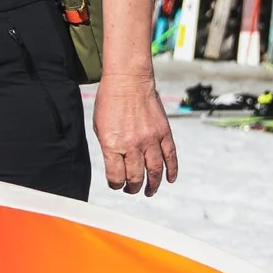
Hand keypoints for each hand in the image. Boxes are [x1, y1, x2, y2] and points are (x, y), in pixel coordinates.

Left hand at [92, 73, 177, 197]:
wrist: (128, 81)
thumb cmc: (109, 102)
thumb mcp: (100, 127)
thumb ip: (108, 148)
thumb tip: (115, 167)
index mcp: (113, 144)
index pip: (116, 176)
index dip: (115, 184)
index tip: (116, 184)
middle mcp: (132, 144)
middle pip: (136, 177)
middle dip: (133, 187)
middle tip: (131, 190)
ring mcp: (151, 139)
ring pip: (155, 171)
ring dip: (153, 185)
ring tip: (149, 191)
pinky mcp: (164, 133)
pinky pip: (171, 157)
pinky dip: (171, 170)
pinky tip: (169, 179)